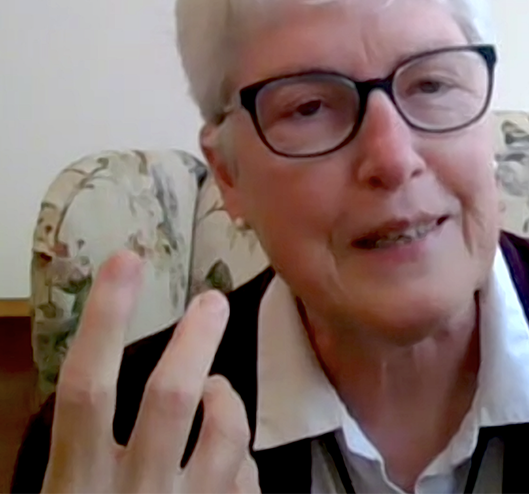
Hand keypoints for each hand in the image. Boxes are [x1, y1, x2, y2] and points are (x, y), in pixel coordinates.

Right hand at [40, 251, 259, 493]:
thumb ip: (84, 451)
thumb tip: (104, 385)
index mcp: (76, 484)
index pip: (85, 388)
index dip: (106, 320)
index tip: (126, 262)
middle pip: (171, 398)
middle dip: (195, 341)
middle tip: (213, 301)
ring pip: (226, 433)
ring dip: (226, 399)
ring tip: (217, 389)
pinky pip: (246, 476)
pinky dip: (239, 458)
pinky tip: (227, 459)